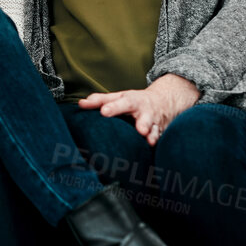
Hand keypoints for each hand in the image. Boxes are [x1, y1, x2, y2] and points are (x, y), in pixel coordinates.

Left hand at [76, 74, 199, 144]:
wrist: (165, 101)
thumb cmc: (135, 101)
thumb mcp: (119, 97)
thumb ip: (101, 100)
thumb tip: (81, 104)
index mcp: (132, 101)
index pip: (123, 103)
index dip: (113, 107)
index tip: (104, 112)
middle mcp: (145, 112)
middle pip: (144, 117)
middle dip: (142, 123)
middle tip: (140, 129)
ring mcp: (154, 123)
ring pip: (155, 129)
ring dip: (152, 135)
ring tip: (150, 140)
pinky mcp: (160, 132)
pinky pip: (160, 138)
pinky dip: (158, 143)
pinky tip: (154, 148)